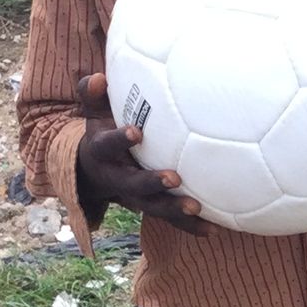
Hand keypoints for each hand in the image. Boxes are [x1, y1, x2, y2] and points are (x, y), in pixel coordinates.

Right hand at [72, 72, 206, 232]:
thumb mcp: (92, 113)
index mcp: (102, 153)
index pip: (108, 146)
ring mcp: (135, 197)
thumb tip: (100, 77)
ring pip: (154, 207)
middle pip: (133, 185)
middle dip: (152, 182)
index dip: (120, 140)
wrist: (94, 171)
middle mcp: (118, 178)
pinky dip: (191, 226)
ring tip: (196, 208)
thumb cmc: (102, 131)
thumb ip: (93, 94)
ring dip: (174, 209)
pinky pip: (171, 220)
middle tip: (173, 177)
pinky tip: (213, 229)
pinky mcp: (151, 207)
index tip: (135, 132)